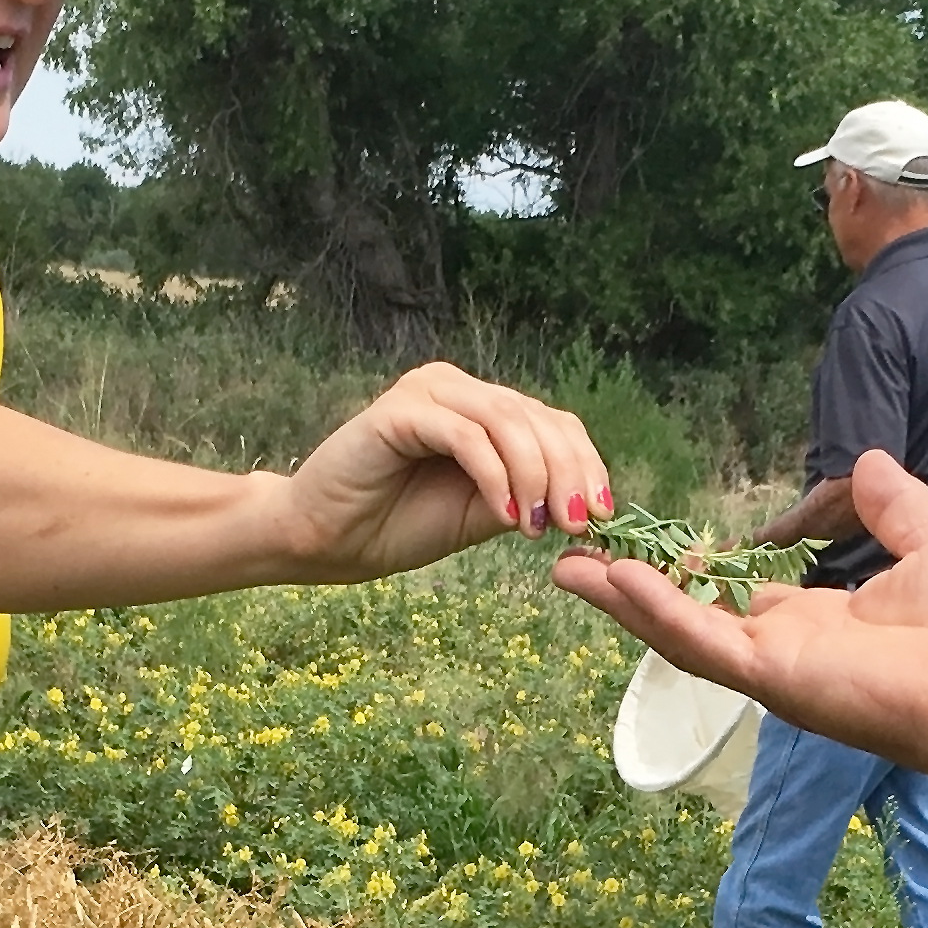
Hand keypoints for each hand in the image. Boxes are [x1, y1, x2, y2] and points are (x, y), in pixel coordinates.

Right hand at [279, 361, 611, 578]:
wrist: (326, 540)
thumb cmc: (398, 525)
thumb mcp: (482, 514)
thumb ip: (527, 496)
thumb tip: (584, 503)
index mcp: (480, 408)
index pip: (553, 423)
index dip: (585, 465)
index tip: (601, 516)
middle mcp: (456, 388)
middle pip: (536, 417)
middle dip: (568, 473)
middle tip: (578, 524)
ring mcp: (427, 392)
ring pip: (507, 422)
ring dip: (535, 476)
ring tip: (538, 525)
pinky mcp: (399, 410)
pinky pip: (465, 436)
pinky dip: (495, 476)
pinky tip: (505, 514)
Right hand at [550, 449, 927, 779]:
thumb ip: (890, 502)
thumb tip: (868, 460)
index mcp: (818, 624)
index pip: (734, 599)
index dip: (687, 574)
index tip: (643, 547)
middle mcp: (786, 651)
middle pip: (688, 618)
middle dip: (629, 591)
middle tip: (575, 559)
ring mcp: (774, 670)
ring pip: (679, 632)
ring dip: (622, 600)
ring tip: (568, 567)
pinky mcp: (775, 678)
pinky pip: (704, 641)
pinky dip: (660, 610)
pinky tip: (618, 579)